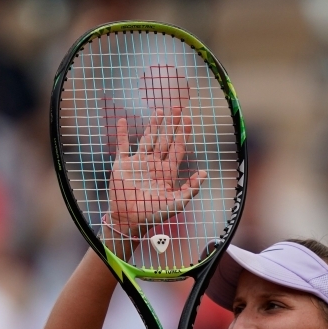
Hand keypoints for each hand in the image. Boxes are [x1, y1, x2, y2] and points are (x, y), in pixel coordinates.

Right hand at [108, 107, 206, 233]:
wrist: (129, 221)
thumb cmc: (153, 215)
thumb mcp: (176, 203)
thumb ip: (190, 188)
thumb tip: (204, 173)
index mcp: (167, 172)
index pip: (177, 148)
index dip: (183, 133)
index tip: (188, 118)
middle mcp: (154, 164)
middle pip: (165, 139)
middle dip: (171, 124)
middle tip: (177, 107)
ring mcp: (138, 163)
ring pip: (147, 138)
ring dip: (153, 124)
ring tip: (159, 109)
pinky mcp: (122, 165)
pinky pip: (122, 146)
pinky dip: (122, 133)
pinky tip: (123, 120)